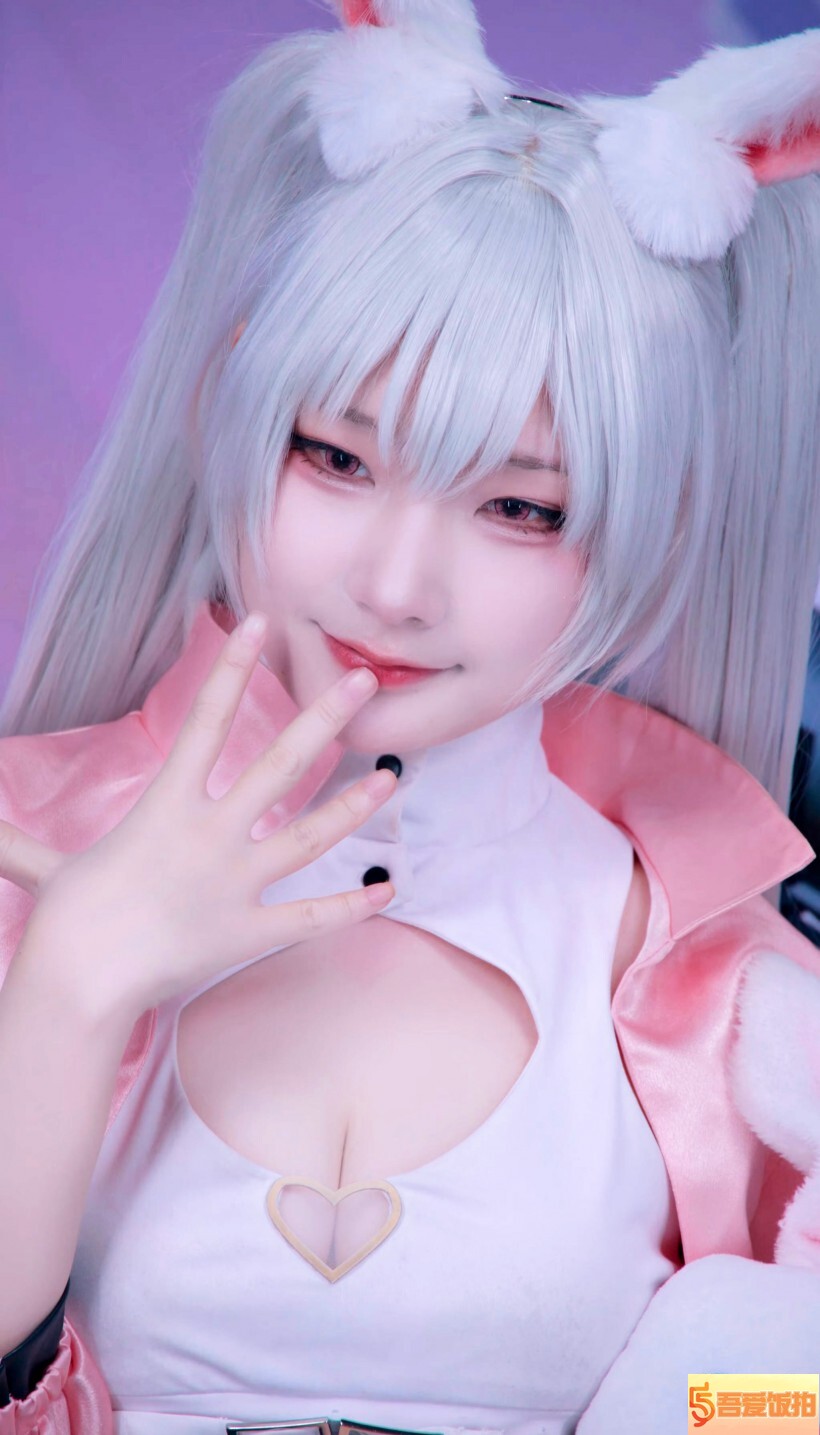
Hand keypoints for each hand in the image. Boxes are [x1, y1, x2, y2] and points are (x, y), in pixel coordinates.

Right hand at [0, 612, 397, 1020]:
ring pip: (311, 835)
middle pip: (281, 764)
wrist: (81, 982)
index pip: (206, 719)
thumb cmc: (65, 922)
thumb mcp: (44, 868)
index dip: (232, 667)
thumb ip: (16, 842)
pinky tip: (388, 891)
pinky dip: (352, 906)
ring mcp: (237, 883)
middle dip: (324, 717)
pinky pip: (312, 918)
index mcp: (167, 806)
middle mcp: (212, 834)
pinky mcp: (251, 932)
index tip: (259, 623)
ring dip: (354, 806)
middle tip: (363, 680)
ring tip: (392, 776)